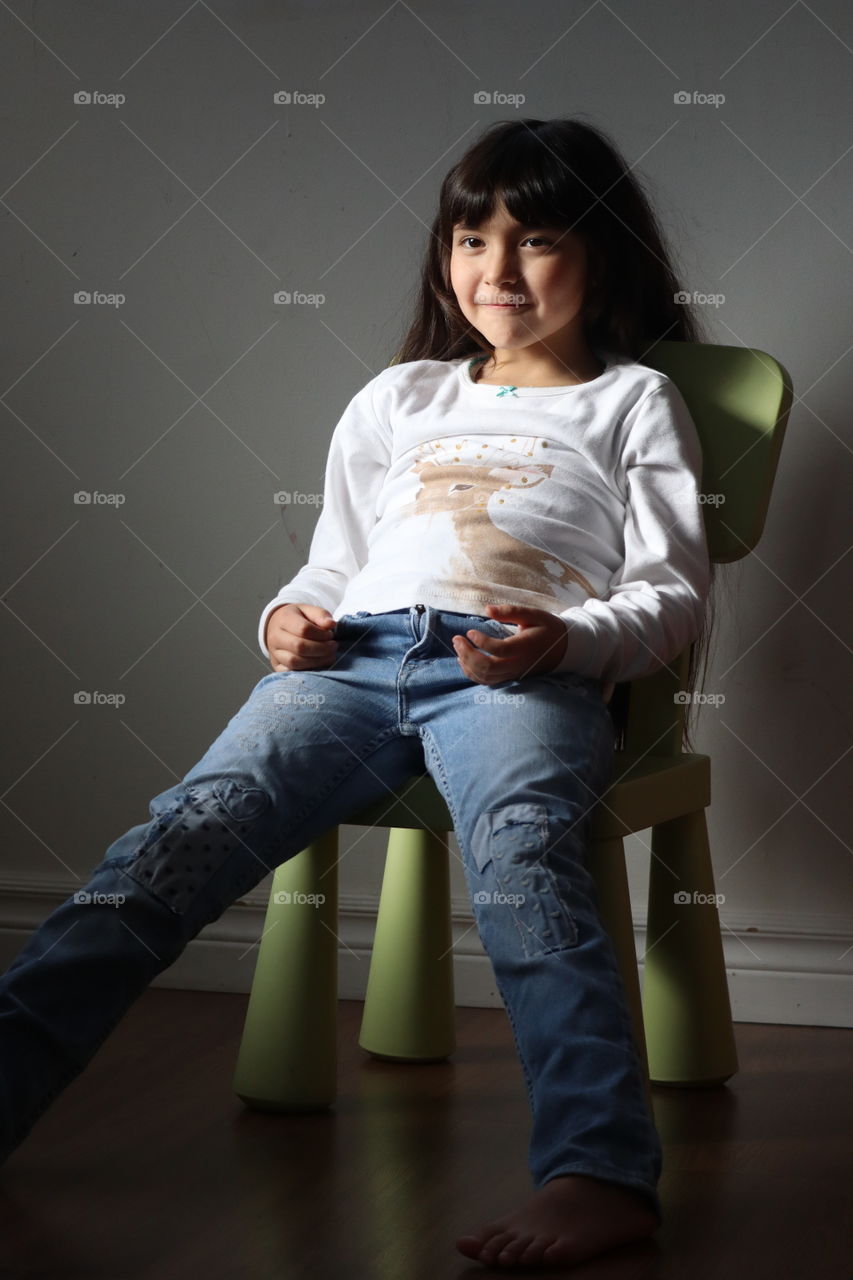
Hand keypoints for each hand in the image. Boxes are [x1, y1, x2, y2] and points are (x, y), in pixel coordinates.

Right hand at [265, 603, 337, 671]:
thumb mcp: (309, 610)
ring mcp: (274, 653)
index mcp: (284, 619)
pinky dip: (307, 670)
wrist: (277, 626)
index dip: (321, 634)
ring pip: (295, 662)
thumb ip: (320, 615)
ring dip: (316, 661)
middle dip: (321, 649)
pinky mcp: (276, 666)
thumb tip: (331, 625)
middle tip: (333, 647)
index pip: (304, 629)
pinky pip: (291, 672)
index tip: (330, 635)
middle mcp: (275, 636)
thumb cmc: (297, 618)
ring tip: (329, 656)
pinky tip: (318, 664)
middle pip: (299, 647)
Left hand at [451, 603, 568, 683]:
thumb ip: (510, 611)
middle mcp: (518, 664)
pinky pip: (488, 681)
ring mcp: (514, 673)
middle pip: (488, 667)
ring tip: (458, 647)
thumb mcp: (533, 614)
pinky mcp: (510, 677)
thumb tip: (487, 609)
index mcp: (525, 647)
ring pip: (486, 677)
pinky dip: (472, 673)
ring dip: (467, 664)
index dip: (481, 642)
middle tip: (457, 639)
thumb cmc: (547, 628)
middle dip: (468, 654)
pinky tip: (464, 660)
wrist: (563, 649)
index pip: (500, 650)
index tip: (470, 632)